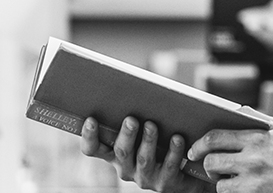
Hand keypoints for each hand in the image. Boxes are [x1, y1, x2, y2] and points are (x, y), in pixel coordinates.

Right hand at [80, 116, 212, 192]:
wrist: (183, 173)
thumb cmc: (158, 143)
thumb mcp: (141, 132)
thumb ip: (133, 117)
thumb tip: (131, 88)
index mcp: (114, 154)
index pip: (93, 149)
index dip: (89, 137)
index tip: (91, 119)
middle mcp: (125, 167)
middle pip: (121, 152)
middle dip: (126, 135)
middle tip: (131, 119)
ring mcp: (144, 177)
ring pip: (143, 159)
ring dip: (148, 141)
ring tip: (152, 125)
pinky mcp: (164, 183)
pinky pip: (168, 167)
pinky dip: (173, 151)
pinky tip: (177, 138)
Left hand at [189, 122, 272, 192]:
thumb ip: (257, 119)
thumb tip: (236, 111)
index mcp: (256, 139)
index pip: (216, 138)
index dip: (199, 145)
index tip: (194, 151)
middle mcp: (253, 160)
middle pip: (212, 163)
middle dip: (207, 166)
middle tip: (211, 167)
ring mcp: (254, 182)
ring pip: (220, 185)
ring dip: (221, 183)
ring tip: (228, 179)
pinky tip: (240, 188)